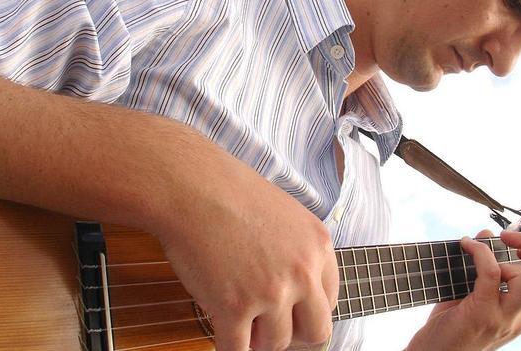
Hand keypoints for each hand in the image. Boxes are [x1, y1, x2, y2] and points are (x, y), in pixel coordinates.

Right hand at [152, 152, 337, 350]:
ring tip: (239, 320)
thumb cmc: (226, 191)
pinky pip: (237, 350)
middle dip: (292, 334)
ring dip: (257, 338)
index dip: (306, 310)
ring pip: (275, 344)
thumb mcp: (283, 214)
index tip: (290, 312)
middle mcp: (302, 271)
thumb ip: (296, 250)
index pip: (330, 299)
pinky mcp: (234, 307)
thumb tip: (292, 286)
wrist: (190, 186)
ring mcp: (270, 292)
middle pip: (316, 331)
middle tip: (270, 326)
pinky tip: (222, 332)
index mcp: (318, 245)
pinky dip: (230, 347)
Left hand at [405, 228, 520, 350]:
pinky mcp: (482, 314)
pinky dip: (479, 252)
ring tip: (485, 253)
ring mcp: (505, 319)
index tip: (520, 244)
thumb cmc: (451, 325)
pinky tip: (466, 246)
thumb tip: (488, 234)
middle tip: (508, 237)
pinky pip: (490, 272)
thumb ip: (486, 268)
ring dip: (508, 256)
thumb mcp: (477, 297)